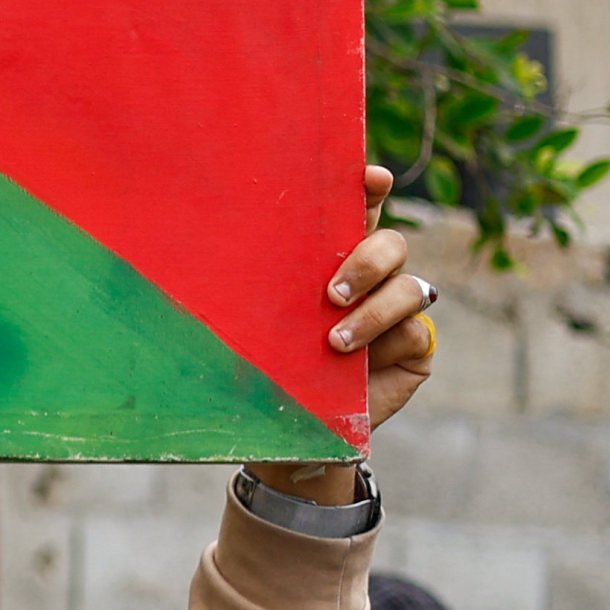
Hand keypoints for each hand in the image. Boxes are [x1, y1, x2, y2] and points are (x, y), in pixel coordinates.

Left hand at [259, 165, 435, 495]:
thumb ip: (253, 286)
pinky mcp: (415, 347)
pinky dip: (387, 342)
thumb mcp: (254, 321)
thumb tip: (194, 242)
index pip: (355, 211)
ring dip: (374, 310)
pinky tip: (358, 363)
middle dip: (368, 259)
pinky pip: (416, 332)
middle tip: (331, 292)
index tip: (373, 178)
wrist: (289, 432)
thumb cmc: (264, 366)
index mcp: (328, 259)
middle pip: (390, 243)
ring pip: (409, 286)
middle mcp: (369, 277)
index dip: (368, 188)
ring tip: (334, 340)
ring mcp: (396, 311)